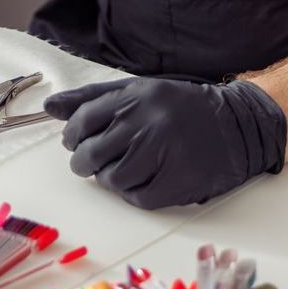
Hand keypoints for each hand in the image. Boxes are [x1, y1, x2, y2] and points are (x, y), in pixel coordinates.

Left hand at [43, 76, 286, 209]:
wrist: (238, 125)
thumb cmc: (182, 108)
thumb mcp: (140, 90)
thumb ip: (93, 98)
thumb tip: (49, 107)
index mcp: (136, 96)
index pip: (83, 120)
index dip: (73, 136)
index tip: (76, 142)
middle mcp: (147, 122)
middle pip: (91, 154)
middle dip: (86, 163)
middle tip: (95, 162)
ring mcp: (162, 153)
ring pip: (111, 179)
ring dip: (111, 178)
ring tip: (126, 168)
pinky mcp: (176, 183)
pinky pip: (137, 198)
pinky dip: (135, 193)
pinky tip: (147, 179)